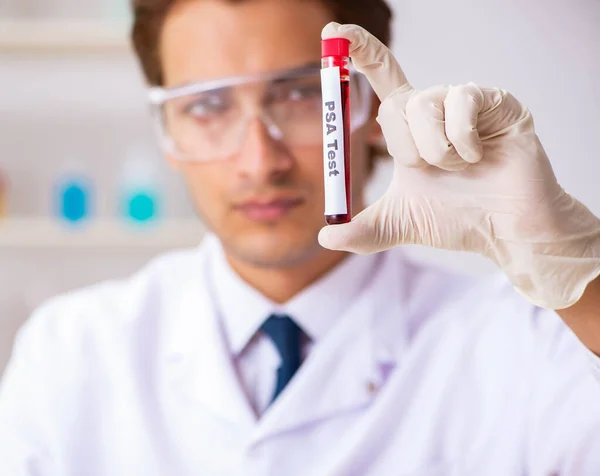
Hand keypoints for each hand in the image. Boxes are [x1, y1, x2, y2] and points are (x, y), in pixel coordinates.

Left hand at [319, 23, 599, 309]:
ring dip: (436, 151)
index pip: (382, 77)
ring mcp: (466, 103)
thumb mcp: (397, 225)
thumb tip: (324, 238)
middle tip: (429, 170)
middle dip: (405, 149)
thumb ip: (360, 231)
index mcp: (410, 126)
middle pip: (395, 103)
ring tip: (460, 168)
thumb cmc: (456, 220)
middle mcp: (435, 108)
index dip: (359, 51)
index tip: (334, 32)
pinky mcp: (498, 103)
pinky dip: (462, 141)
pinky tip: (480, 157)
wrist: (504, 231)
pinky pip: (462, 104)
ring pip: (424, 106)